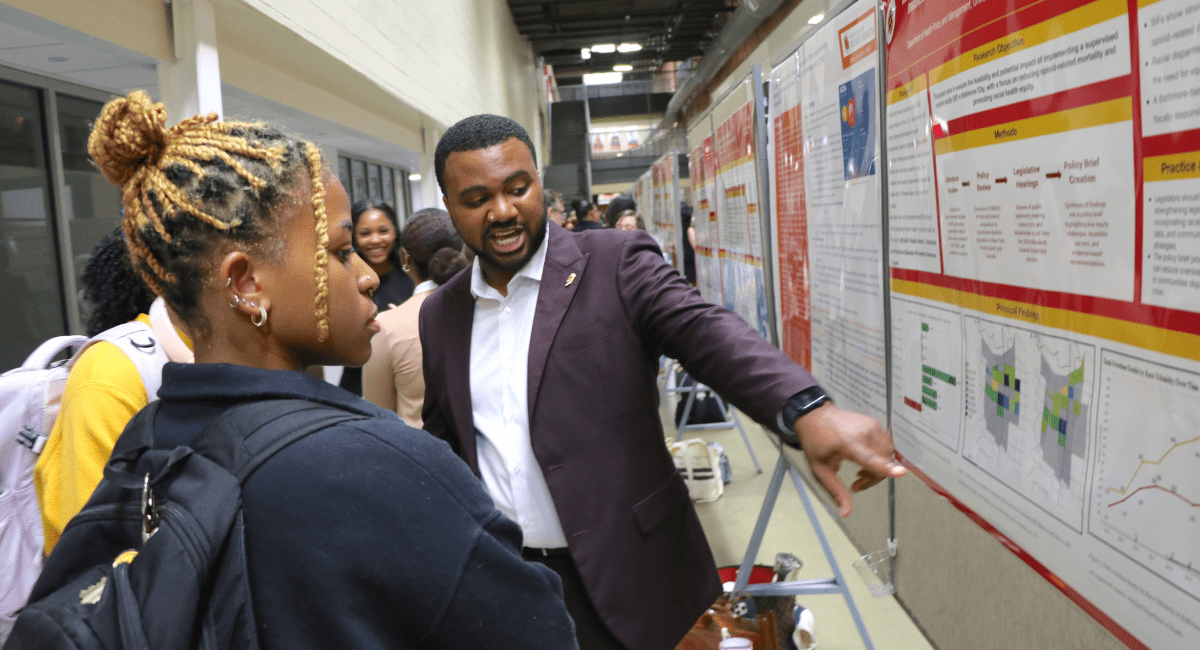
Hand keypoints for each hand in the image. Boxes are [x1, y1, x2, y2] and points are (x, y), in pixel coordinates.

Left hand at [792, 402, 905, 516]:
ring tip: (859, 472)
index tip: (901, 473)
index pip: (871, 458)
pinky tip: (864, 460)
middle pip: (884, 463)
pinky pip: (886, 447)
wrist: (815, 415)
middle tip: (856, 484)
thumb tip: (846, 513)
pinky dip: (880, 457)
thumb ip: (835, 491)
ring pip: (888, 456)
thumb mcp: (820, 470)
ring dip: (878, 469)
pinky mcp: (876, 424)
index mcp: (848, 444)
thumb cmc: (816, 442)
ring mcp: (872, 426)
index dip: (886, 468)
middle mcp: (864, 433)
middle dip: (874, 478)